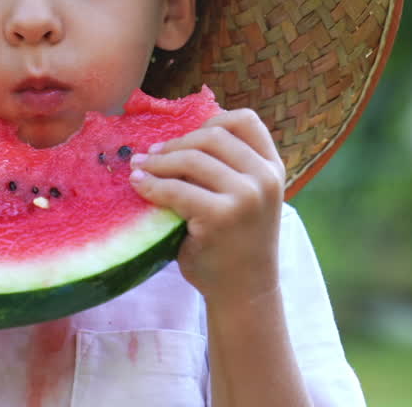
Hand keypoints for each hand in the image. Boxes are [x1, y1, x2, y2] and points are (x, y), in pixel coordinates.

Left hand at [128, 109, 285, 305]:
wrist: (244, 291)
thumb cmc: (235, 242)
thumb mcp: (244, 197)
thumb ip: (225, 168)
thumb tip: (173, 136)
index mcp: (272, 168)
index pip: (245, 120)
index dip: (211, 120)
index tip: (186, 136)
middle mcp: (265, 178)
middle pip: (213, 136)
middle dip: (176, 143)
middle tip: (151, 154)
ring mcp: (246, 197)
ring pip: (192, 159)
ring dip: (158, 162)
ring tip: (139, 167)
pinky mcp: (221, 217)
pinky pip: (176, 189)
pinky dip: (152, 185)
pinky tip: (139, 186)